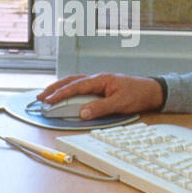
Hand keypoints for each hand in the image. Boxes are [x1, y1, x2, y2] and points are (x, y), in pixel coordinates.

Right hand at [37, 73, 163, 119]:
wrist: (151, 91)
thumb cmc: (138, 94)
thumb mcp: (120, 103)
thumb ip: (101, 108)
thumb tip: (83, 113)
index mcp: (100, 80)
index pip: (76, 86)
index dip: (61, 94)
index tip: (49, 100)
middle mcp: (96, 79)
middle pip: (70, 81)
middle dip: (54, 89)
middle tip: (40, 98)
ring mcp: (98, 83)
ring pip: (74, 83)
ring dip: (60, 89)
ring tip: (47, 97)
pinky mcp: (100, 89)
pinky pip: (80, 88)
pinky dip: (69, 91)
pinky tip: (64, 97)